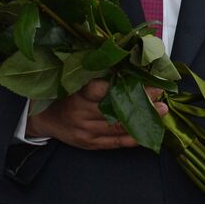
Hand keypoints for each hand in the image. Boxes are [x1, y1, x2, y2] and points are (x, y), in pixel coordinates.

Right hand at [26, 79, 167, 149]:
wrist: (42, 119)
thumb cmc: (61, 93)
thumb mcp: (72, 79)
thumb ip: (94, 73)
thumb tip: (123, 59)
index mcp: (76, 94)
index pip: (99, 89)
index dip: (123, 84)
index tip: (143, 77)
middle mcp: (81, 114)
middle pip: (115, 108)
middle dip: (140, 100)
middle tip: (160, 93)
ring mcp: (86, 131)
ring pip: (118, 126)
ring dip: (142, 118)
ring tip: (162, 110)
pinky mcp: (90, 144)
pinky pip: (115, 143)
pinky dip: (134, 138)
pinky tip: (149, 131)